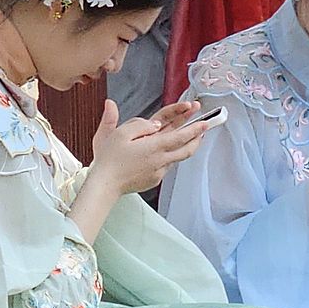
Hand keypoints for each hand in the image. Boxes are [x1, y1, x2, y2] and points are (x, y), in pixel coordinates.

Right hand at [87, 98, 213, 197]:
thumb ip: (140, 125)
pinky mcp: (153, 180)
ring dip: (184, 148)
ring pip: (177, 158)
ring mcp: (158, 172)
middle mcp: (160, 160)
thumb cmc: (109, 160)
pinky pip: (165, 167)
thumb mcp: (120, 133)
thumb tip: (154, 123)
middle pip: (187, 150)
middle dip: (197, 139)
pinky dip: (168, 158)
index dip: (195, 129)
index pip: (182, 136)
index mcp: (154, 147)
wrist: (105, 185)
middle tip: (203, 130)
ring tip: (186, 140)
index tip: (204, 122)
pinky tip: (162, 154)